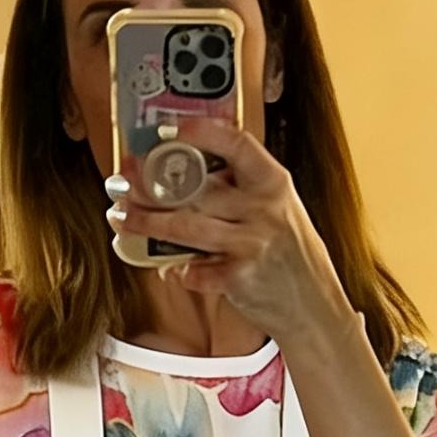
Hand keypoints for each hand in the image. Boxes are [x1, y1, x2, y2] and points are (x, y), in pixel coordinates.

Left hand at [108, 114, 345, 339]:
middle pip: (197, 187)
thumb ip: (244, 188)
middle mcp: (263, 209)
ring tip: (123, 217)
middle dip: (153, 182)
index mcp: (273, 183)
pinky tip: (170, 268)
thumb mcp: (281, 208)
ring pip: (185, 227)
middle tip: (125, 178)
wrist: (314, 306)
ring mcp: (250, 243)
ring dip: (147, 223)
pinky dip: (178, 270)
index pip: (236, 144)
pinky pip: (195, 270)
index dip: (202, 132)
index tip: (172, 129)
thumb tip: (193, 169)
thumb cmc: (292, 255)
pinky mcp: (239, 278)